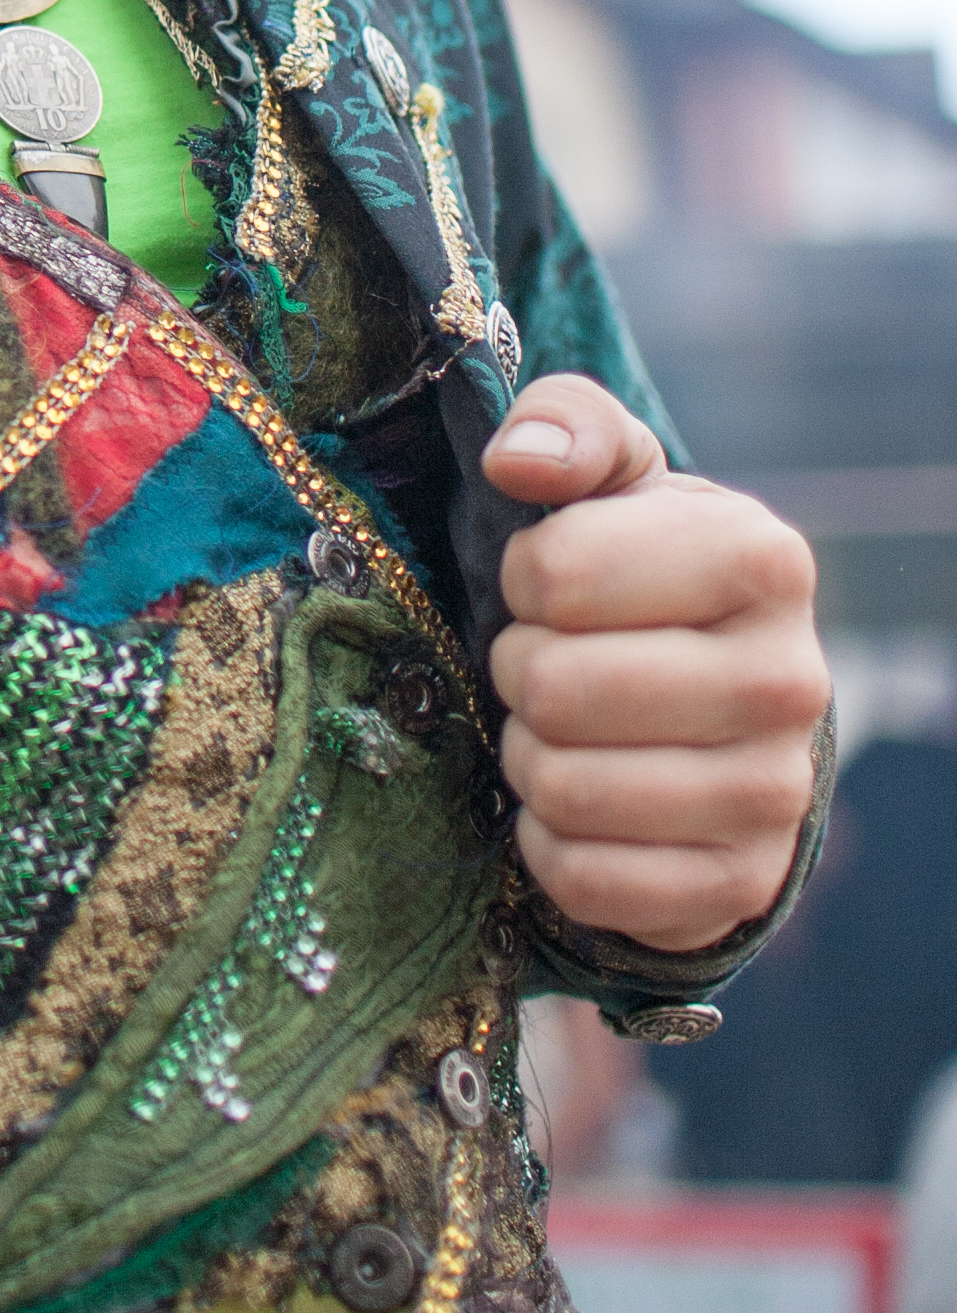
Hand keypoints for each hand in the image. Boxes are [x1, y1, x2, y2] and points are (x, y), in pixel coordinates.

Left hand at [484, 375, 828, 953]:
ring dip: (530, 760)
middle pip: (553, 689)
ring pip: (564, 789)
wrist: (713, 702)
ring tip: (562, 731)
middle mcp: (793, 679)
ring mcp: (776, 795)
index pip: (555, 573)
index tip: (550, 583)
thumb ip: (565, 425)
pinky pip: (584, 879)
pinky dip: (549, 844)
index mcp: (763, 558)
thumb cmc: (637, 567)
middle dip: (518, 672)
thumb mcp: (610, 476)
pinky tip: (582, 806)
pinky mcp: (740, 887)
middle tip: (545, 664)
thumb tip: (520, 463)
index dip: (522, 578)